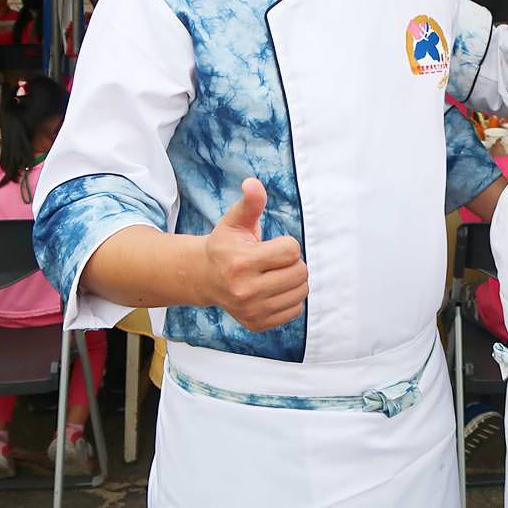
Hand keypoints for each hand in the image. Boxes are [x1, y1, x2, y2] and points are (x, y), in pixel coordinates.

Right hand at [200, 178, 308, 331]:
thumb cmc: (225, 246)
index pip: (291, 251)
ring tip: (274, 274)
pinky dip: (290, 298)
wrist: (205, 278)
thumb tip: (253, 183)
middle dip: (292, 262)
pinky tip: (274, 290)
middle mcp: (245, 291)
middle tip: (274, 261)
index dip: (286, 244)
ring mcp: (252, 311)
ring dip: (294, 280)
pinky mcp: (257, 324)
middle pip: (300, 272)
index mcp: (240, 263)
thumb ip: (250, 202)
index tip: (270, 246)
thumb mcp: (235, 221)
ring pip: (301, 292)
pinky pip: (295, 310)